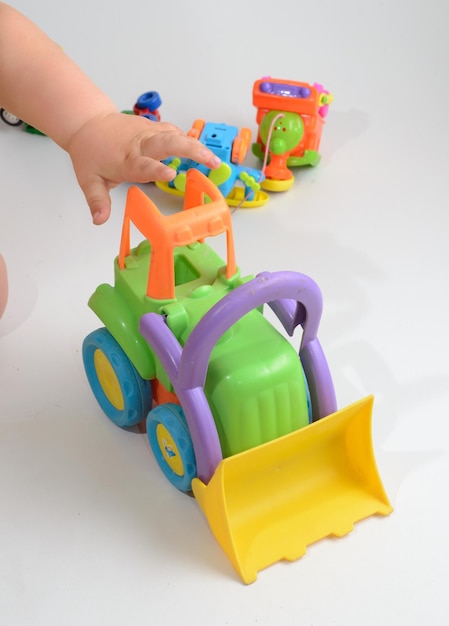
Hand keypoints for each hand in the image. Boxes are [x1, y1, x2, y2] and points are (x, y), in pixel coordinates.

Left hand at [67, 112, 220, 224]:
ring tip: (214, 160)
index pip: (143, 164)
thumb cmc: (90, 152)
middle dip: (191, 150)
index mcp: (125, 159)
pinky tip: (202, 151)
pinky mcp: (153, 128)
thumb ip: (97, 201)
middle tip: (211, 162)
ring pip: (175, 135)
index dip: (157, 169)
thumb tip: (99, 220)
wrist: (88, 122)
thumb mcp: (89, 180)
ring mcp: (148, 133)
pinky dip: (188, 140)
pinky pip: (173, 132)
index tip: (171, 173)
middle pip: (168, 142)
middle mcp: (139, 144)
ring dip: (196, 145)